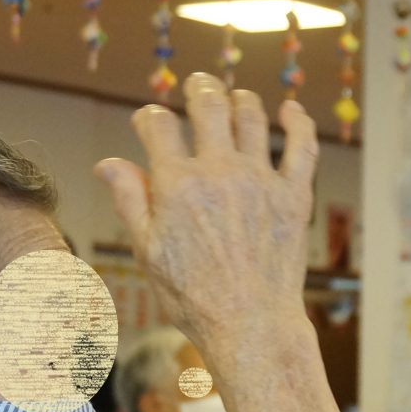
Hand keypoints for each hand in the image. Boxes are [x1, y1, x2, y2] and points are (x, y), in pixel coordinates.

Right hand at [97, 75, 318, 350]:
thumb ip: (130, 200)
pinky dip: (298, 121)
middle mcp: (219, 172)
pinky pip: (303, 147)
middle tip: (198, 85)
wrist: (250, 326)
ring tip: (236, 99)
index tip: (150, 122)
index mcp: (177, 184)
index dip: (150, 117)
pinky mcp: (295, 196)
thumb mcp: (148, 251)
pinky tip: (290, 109)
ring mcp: (261, 181)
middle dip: (199, 88)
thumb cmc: (193, 297)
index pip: (159, 125)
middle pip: (209, 105)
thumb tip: (108, 162)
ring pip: (253, 116)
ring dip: (241, 100)